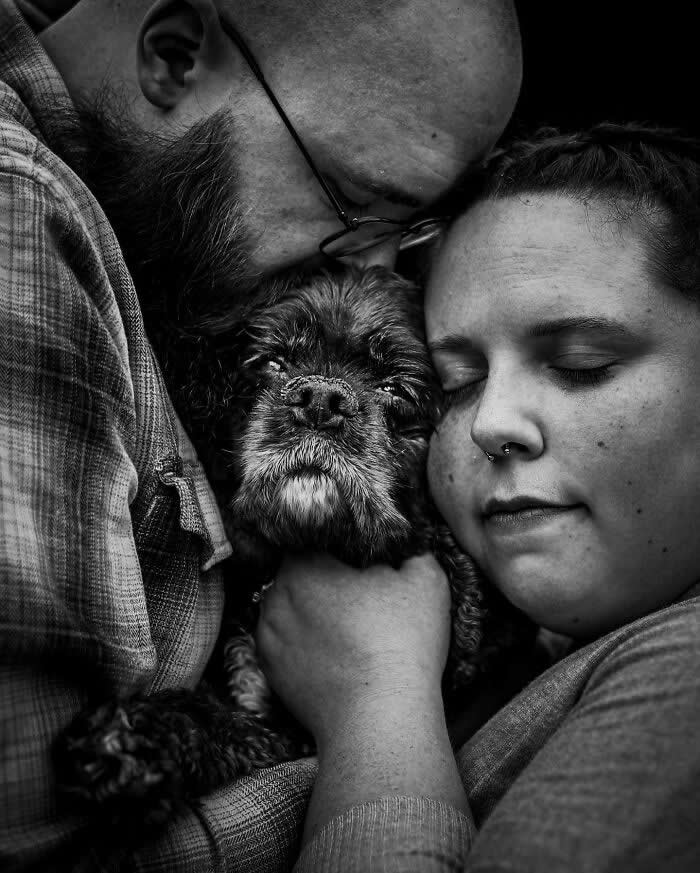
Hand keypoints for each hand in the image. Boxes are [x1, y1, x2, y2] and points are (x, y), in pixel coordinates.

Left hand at [255, 552, 450, 745]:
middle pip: (299, 574)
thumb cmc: (400, 642)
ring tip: (347, 628)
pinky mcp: (270, 672)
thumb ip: (412, 550)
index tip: (362, 562)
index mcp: (303, 565)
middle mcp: (275, 596)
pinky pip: (286, 644)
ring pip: (289, 609)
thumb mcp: (424, 579)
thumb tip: (404, 548)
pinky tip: (334, 653)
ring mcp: (268, 637)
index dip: (340, 547)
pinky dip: (304, 644)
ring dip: (310, 612)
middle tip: (358, 594)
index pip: (314, 540)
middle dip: (324, 579)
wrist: (379, 720)